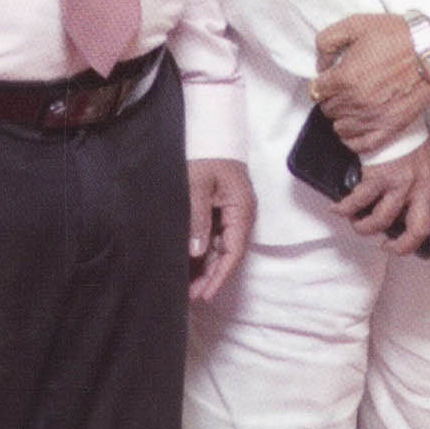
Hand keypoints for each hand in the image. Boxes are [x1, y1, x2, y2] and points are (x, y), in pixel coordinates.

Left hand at [187, 159, 255, 301]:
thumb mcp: (197, 186)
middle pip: (227, 254)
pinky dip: (202, 253)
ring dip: (206, 268)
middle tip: (190, 297)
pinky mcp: (221, 211)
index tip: (204, 295)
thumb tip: (196, 252)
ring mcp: (232, 214)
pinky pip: (214, 238)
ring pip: (220, 248)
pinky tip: (190, 265)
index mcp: (242, 210)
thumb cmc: (206, 155)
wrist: (212, 132)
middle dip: (210, 277)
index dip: (219, 276)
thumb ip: (197, 219)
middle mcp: (241, 216)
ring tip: (187, 287)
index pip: (233, 252)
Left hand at [314, 11, 429, 156]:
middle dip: (333, 98)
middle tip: (346, 88)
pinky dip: (354, 138)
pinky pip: (359, 144)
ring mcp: (372, 117)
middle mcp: (356, 101)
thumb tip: (321, 64)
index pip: (317, 91)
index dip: (323, 83)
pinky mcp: (389, 128)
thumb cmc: (396, 36)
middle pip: (327, 109)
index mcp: (345, 77)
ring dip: (343, 116)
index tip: (332, 79)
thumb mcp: (356, 24)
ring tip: (354, 104)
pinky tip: (358, 125)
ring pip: (340, 127)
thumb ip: (327, 40)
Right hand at [336, 139, 429, 252]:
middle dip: (398, 246)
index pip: (429, 221)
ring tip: (356, 221)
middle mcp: (417, 187)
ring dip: (363, 227)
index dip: (414, 241)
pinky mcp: (376, 175)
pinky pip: (357, 201)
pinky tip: (338, 208)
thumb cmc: (408, 136)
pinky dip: (343, 208)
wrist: (394, 113)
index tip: (400, 243)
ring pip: (380, 221)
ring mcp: (397, 183)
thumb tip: (407, 202)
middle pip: (415, 230)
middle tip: (384, 245)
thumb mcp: (424, 160)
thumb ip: (420, 182)